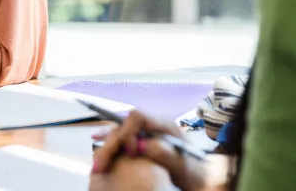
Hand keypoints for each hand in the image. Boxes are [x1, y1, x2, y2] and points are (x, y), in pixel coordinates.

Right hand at [92, 111, 207, 190]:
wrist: (198, 180)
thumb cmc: (194, 173)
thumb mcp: (184, 165)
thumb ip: (166, 153)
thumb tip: (140, 144)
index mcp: (164, 126)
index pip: (137, 116)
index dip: (128, 131)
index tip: (130, 152)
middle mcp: (150, 127)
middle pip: (122, 125)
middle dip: (110, 143)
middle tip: (102, 164)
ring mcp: (143, 135)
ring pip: (117, 133)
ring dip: (106, 147)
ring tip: (98, 165)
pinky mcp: (139, 144)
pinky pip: (119, 140)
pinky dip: (108, 145)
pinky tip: (97, 145)